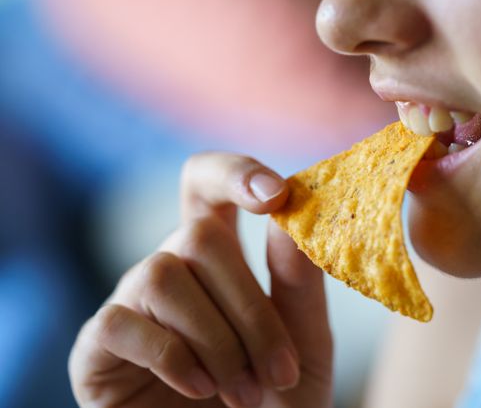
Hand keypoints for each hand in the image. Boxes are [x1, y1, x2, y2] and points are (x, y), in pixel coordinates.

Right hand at [69, 153, 332, 407]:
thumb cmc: (273, 398)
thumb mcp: (304, 339)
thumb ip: (299, 279)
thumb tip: (289, 210)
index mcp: (219, 257)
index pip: (208, 184)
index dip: (234, 173)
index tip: (276, 194)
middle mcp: (171, 267)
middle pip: (198, 234)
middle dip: (249, 306)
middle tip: (279, 372)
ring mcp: (131, 302)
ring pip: (162, 274)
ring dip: (216, 339)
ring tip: (243, 393)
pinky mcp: (99, 345)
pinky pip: (121, 321)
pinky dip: (171, 356)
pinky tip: (198, 389)